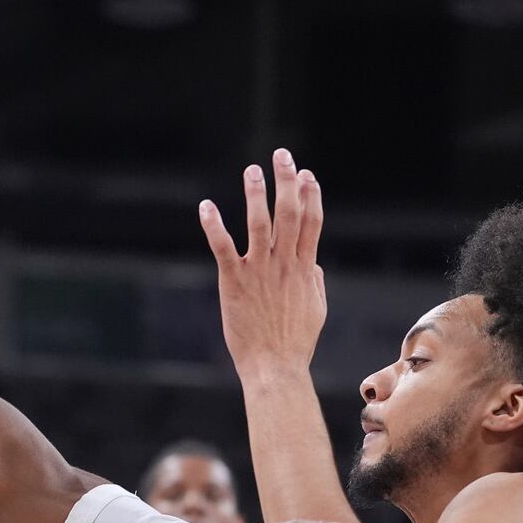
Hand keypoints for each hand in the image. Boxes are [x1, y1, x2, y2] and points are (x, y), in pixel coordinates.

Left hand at [197, 147, 325, 371]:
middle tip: (282, 156)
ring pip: (259, 224)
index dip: (310, 196)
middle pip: (290, 214)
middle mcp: (283, 264)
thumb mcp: (316, 309)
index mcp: (304, 268)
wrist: (274, 366)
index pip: (312, 223)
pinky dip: (214, 225)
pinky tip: (206, 206)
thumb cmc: (294, 342)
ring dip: (256, 194)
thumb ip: (314, 282)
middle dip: (287, 182)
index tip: (308, 175)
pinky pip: (222, 247)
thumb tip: (313, 264)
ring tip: (252, 170)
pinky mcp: (234, 281)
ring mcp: (259, 271)